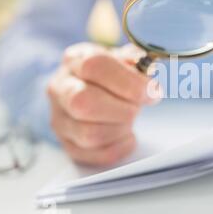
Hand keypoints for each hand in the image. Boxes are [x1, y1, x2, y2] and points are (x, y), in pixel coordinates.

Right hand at [47, 42, 159, 165]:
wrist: (92, 88)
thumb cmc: (112, 74)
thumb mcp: (125, 58)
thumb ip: (140, 65)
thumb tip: (150, 83)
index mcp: (76, 59)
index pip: (95, 66)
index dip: (129, 82)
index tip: (152, 91)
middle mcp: (60, 88)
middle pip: (84, 103)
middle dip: (122, 110)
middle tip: (138, 108)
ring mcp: (59, 118)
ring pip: (89, 134)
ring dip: (120, 130)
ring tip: (130, 119)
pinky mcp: (66, 143)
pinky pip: (93, 155)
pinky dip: (118, 148)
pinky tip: (127, 136)